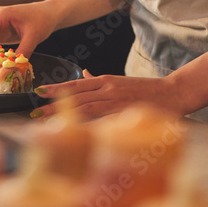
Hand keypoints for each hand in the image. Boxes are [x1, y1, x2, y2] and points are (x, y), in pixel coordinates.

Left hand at [32, 70, 181, 119]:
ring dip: (65, 115)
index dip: (57, 88)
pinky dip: (88, 127)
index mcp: (107, 81)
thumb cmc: (146, 89)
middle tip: (35, 111)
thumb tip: (82, 74)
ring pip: (86, 109)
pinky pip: (103, 122)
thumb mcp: (119, 80)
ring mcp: (117, 103)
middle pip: (76, 97)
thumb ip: (99, 80)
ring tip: (47, 121)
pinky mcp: (126, 116)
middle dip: (54, 105)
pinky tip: (74, 132)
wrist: (172, 93)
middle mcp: (109, 90)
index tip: (39, 91)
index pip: (77, 84)